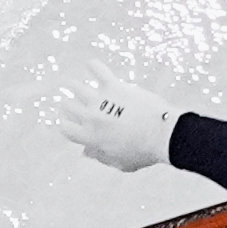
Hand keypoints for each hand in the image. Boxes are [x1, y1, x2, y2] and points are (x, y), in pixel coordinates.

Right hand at [51, 64, 182, 174]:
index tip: (66, 122)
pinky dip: (94, 66)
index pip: (67, 130)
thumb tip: (86, 152)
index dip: (65, 126)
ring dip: (73, 86)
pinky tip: (90, 64)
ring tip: (71, 83)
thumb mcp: (119, 163)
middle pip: (70, 107)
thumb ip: (100, 157)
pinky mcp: (115, 87)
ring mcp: (102, 101)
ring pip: (78, 88)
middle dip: (67, 105)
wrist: (161, 134)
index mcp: (90, 138)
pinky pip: (100, 72)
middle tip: (67, 102)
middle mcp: (91, 119)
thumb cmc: (142, 152)